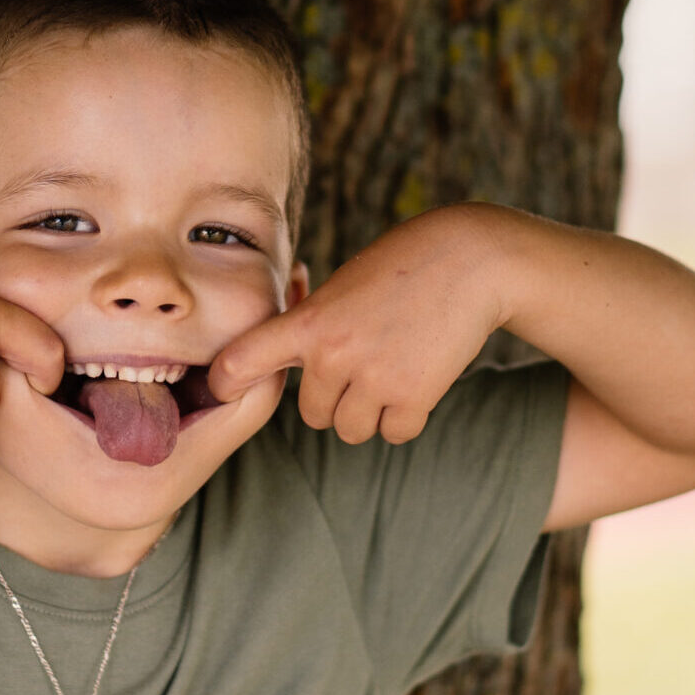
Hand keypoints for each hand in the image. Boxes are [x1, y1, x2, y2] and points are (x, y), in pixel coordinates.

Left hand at [207, 203, 512, 444]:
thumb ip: (311, 326)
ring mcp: (374, 379)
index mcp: (308, 322)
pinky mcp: (414, 397)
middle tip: (364, 363)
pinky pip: (394, 433)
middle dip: (335, 398)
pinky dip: (404, 417)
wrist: (471, 260)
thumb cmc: (401, 266)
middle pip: (313, 413)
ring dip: (369, 412)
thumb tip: (275, 364)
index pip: (241, 363)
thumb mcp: (343, 286)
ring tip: (391, 370)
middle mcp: (334, 355)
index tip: (223, 390)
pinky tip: (416, 380)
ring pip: (352, 430)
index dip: (225, 384)